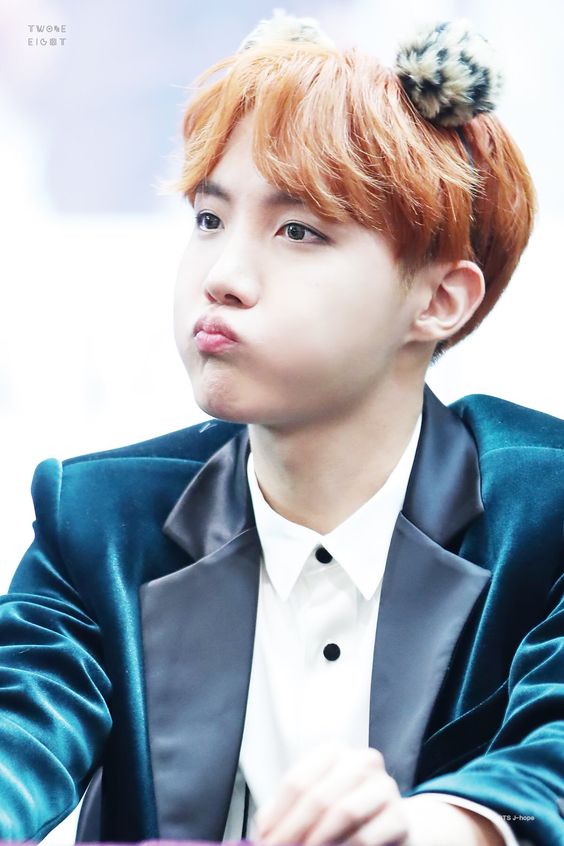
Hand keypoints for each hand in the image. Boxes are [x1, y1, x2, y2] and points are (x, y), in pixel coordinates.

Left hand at [253, 741, 409, 845]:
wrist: (388, 826)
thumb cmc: (342, 812)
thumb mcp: (311, 803)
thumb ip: (284, 811)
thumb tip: (263, 831)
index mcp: (333, 752)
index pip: (297, 781)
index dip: (277, 815)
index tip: (265, 839)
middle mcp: (361, 761)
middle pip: (318, 796)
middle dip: (293, 831)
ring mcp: (383, 786)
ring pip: (344, 812)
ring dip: (318, 840)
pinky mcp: (399, 816)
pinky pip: (366, 837)